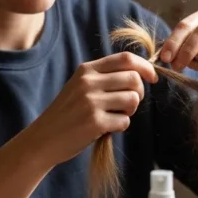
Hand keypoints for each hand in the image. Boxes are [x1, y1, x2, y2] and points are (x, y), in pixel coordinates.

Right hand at [30, 51, 157, 168]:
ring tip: (114, 116)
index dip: (145, 67)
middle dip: (139, 93)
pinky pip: (125, 121)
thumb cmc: (67, 113)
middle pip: (134, 79)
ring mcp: (91, 102)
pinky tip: (105, 129)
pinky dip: (120, 127)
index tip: (153, 78)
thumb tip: (141, 75)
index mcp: (86, 70)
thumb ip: (104, 77)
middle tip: (128, 105)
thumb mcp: (80, 86)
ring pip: (133, 100)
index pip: (125, 59)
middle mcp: (89, 82)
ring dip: (130, 111)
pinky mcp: (95, 122)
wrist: (44, 138)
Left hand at [159, 5, 197, 70]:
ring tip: (197, 65)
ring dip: (197, 50)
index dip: (173, 41)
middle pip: (195, 27)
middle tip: (176, 65)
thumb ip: (180, 53)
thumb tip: (164, 57)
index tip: (165, 58)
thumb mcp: (195, 56)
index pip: (184, 25)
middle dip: (183, 47)